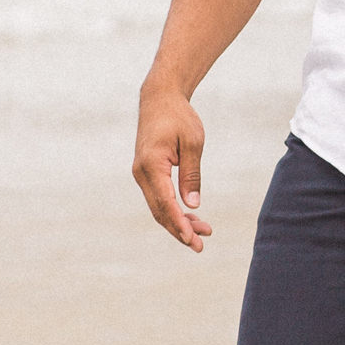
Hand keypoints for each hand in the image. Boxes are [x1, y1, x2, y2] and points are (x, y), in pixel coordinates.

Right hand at [133, 76, 213, 250]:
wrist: (159, 99)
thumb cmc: (178, 118)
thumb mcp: (193, 143)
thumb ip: (191, 175)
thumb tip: (192, 204)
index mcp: (152, 165)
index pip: (165, 203)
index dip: (179, 223)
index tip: (192, 239)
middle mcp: (142, 173)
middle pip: (160, 211)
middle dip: (179, 230)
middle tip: (200, 246)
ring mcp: (141, 174)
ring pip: (158, 207)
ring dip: (178, 222)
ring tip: (202, 233)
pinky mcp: (146, 173)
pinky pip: (158, 197)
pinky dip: (173, 210)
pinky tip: (190, 218)